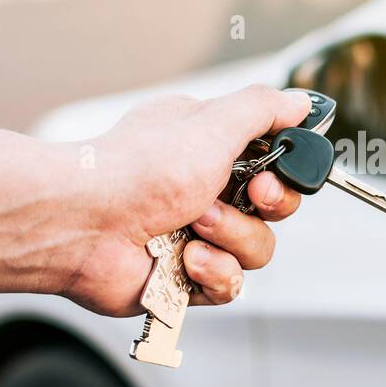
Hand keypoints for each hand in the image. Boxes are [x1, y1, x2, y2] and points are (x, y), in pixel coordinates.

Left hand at [56, 85, 311, 316]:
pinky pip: (231, 284)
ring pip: (257, 250)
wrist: (84, 225)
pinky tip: (184, 258)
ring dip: (231, 237)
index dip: (283, 174)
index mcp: (209, 149)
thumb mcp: (211, 122)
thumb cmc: (136, 170)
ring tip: (193, 225)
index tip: (271, 171)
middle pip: (274, 210)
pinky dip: (213, 271)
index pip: (274, 164)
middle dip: (263, 206)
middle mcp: (205, 190)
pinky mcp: (187, 278)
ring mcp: (197, 235)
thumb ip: (262, 109)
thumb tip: (301, 102)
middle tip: (243, 196)